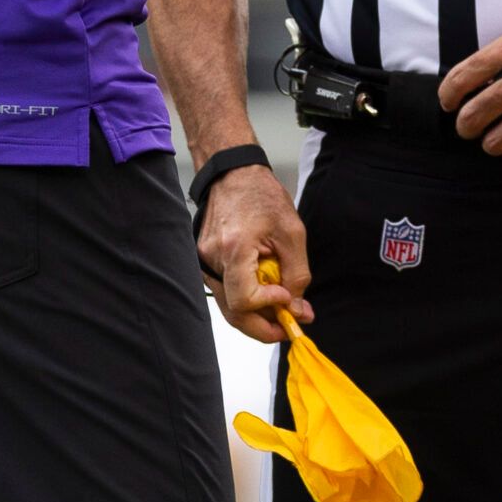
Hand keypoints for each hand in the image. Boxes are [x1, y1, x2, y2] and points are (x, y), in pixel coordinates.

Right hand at [197, 159, 313, 343]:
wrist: (234, 173)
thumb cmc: (262, 196)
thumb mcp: (292, 233)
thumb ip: (297, 275)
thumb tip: (297, 309)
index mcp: (234, 249)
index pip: (244, 301)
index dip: (269, 307)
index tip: (288, 299)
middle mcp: (212, 259)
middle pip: (234, 313)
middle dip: (264, 327)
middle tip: (289, 327)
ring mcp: (205, 262)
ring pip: (229, 305)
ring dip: (257, 314)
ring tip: (282, 306)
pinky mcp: (205, 262)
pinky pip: (225, 290)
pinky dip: (246, 297)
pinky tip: (265, 290)